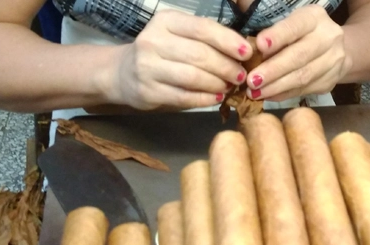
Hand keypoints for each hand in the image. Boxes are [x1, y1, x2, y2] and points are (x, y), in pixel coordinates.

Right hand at [106, 11, 252, 109]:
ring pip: (193, 77)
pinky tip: (216, 98)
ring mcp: (148, 67)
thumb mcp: (177, 35)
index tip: (247, 53)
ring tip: (229, 86)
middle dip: (226, 66)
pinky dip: (205, 98)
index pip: (203, 28)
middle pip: (200, 54)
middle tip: (240, 75)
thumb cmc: (160, 53)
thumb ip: (204, 39)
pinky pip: (184, 97)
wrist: (122, 73)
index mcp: (166, 21)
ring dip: (217, 84)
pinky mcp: (148, 91)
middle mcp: (153, 41)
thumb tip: (243, 52)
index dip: (228, 41)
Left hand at [247, 6, 351, 101]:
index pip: (295, 27)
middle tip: (252, 80)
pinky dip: (282, 94)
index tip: (259, 45)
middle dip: (273, 70)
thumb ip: (275, 35)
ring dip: (275, 87)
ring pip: (302, 77)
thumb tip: (253, 53)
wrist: (336, 49)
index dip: (278, 37)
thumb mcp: (291, 25)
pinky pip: (303, 90)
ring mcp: (333, 61)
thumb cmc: (303, 34)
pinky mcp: (329, 82)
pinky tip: (268, 96)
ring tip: (255, 92)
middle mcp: (328, 38)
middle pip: (299, 56)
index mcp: (314, 18)